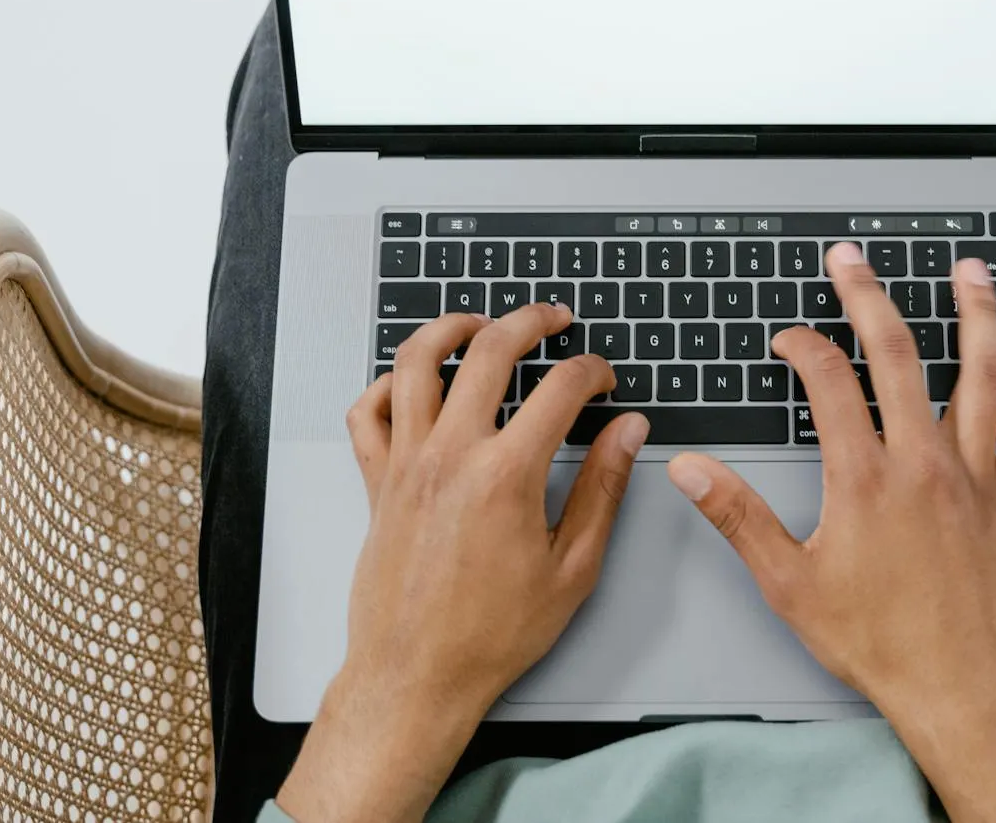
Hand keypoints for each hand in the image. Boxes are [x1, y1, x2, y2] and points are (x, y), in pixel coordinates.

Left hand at [277, 303, 647, 822]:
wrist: (416, 676)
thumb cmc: (490, 635)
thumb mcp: (572, 567)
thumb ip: (603, 489)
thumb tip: (627, 434)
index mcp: (506, 475)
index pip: (560, 389)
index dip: (591, 370)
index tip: (602, 377)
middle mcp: (450, 456)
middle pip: (488, 350)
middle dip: (529, 320)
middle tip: (552, 318)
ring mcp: (406, 464)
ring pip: (416, 363)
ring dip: (450, 328)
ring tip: (478, 322)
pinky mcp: (378, 482)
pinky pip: (367, 412)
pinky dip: (386, 384)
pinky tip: (413, 382)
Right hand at [666, 245, 995, 822]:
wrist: (958, 688)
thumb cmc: (878, 643)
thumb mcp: (789, 583)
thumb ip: (738, 517)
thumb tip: (691, 470)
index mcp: (865, 478)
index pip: (829, 383)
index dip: (802, 348)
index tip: (788, 339)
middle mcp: (923, 463)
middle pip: (898, 355)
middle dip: (869, 297)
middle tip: (852, 260)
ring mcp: (974, 477)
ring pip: (981, 375)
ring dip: (974, 315)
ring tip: (968, 271)